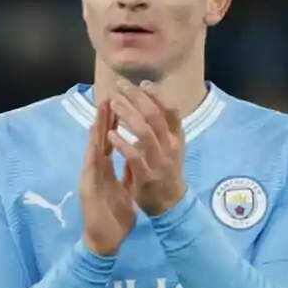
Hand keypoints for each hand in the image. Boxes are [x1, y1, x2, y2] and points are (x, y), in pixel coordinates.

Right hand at [79, 98, 136, 255]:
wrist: (104, 240)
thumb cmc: (114, 216)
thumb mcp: (126, 189)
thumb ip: (129, 171)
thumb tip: (137, 154)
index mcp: (107, 168)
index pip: (111, 140)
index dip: (116, 121)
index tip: (123, 101)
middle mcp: (97, 168)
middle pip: (101, 138)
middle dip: (106, 116)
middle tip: (110, 93)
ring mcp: (91, 175)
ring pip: (94, 145)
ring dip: (97, 125)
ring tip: (102, 105)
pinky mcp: (89, 186)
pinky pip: (92, 164)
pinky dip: (93, 148)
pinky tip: (95, 134)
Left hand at [107, 79, 186, 215]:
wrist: (171, 205)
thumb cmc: (167, 171)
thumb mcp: (172, 147)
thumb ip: (164, 127)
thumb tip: (151, 100)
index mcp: (177, 138)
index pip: (171, 110)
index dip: (157, 95)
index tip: (142, 83)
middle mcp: (171, 147)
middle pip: (155, 116)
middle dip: (137, 99)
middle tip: (120, 87)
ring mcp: (159, 162)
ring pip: (145, 133)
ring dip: (128, 116)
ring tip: (113, 104)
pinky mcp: (147, 176)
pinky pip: (134, 157)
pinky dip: (122, 144)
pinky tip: (110, 135)